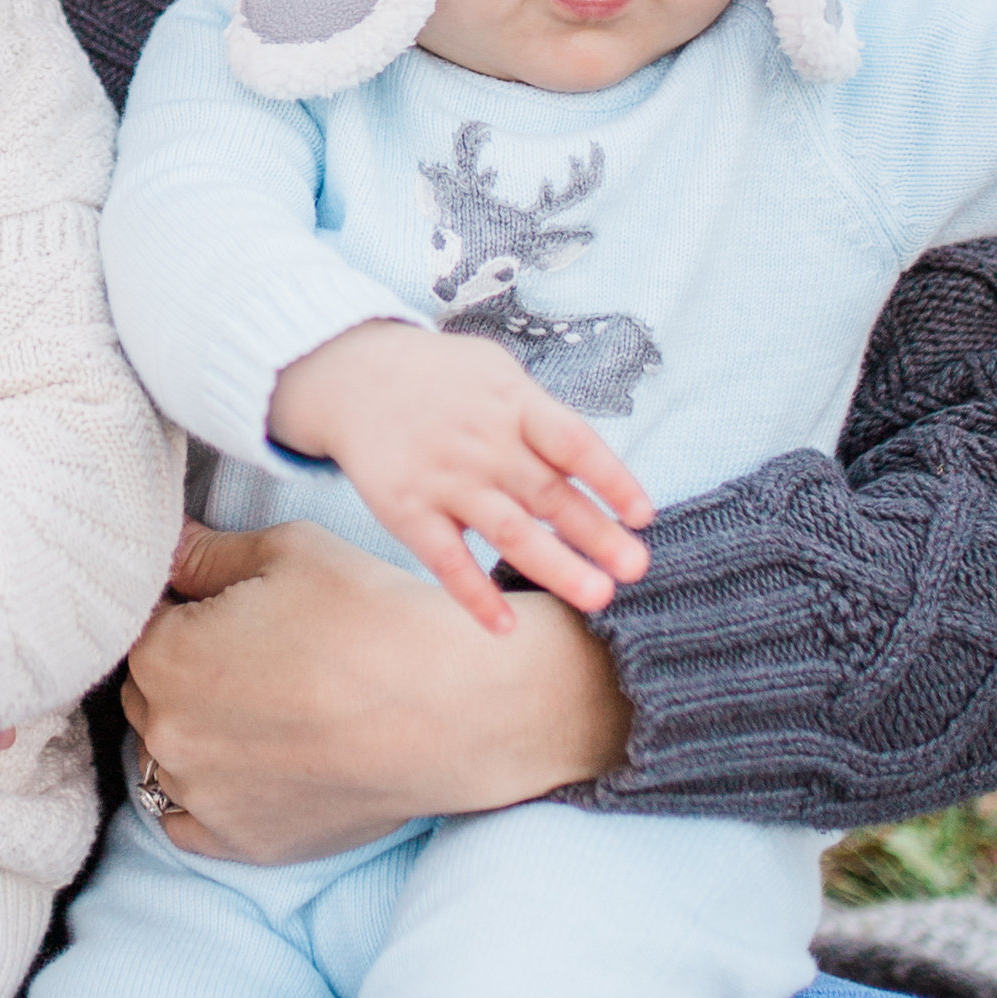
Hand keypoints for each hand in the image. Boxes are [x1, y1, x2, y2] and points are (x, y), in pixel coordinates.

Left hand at [122, 520, 632, 863]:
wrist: (455, 707)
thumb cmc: (373, 619)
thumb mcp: (286, 552)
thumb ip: (204, 553)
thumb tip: (165, 546)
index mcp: (164, 657)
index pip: (142, 622)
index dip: (185, 608)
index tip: (233, 608)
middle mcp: (167, 735)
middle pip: (148, 690)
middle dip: (186, 668)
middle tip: (259, 655)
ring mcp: (203, 796)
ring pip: (169, 754)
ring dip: (196, 730)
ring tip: (269, 708)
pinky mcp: (242, 843)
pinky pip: (190, 820)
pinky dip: (209, 792)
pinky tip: (253, 763)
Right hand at [269, 323, 652, 632]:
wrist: (353, 376)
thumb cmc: (440, 378)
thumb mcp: (495, 371)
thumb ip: (541, 415)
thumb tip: (592, 466)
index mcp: (513, 404)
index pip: (574, 443)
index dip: (612, 479)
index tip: (643, 515)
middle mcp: (483, 444)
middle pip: (550, 494)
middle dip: (597, 534)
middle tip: (638, 569)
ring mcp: (445, 480)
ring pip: (509, 531)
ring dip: (556, 566)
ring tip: (597, 597)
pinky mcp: (407, 511)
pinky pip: (446, 560)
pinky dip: (474, 594)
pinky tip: (504, 627)